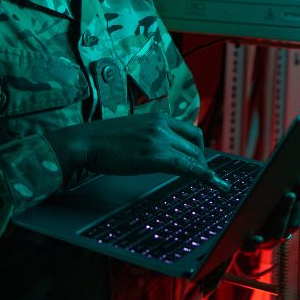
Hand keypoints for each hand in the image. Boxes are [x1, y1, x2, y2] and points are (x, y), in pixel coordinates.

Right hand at [46, 112, 228, 188]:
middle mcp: (163, 126)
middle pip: (195, 144)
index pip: (190, 131)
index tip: (203, 160)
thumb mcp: (135, 131)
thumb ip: (153, 137)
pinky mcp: (154, 155)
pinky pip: (185, 165)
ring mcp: (159, 140)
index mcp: (159, 118)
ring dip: (203, 169)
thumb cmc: (105, 140)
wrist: (87, 142)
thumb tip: (165, 151)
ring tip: (209, 181)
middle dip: (202, 161)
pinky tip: (211, 181)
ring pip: (192, 155)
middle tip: (204, 175)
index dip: (200, 148)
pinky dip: (202, 174)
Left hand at [242, 174, 299, 250]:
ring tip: (290, 195)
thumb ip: (298, 209)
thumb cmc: (263, 220)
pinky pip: (251, 247)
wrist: (238, 238)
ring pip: (278, 231)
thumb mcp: (280, 213)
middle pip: (293, 221)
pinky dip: (255, 243)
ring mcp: (264, 242)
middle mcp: (279, 235)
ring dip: (285, 213)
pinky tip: (258, 237)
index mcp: (288, 227)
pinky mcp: (246, 247)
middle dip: (299, 202)